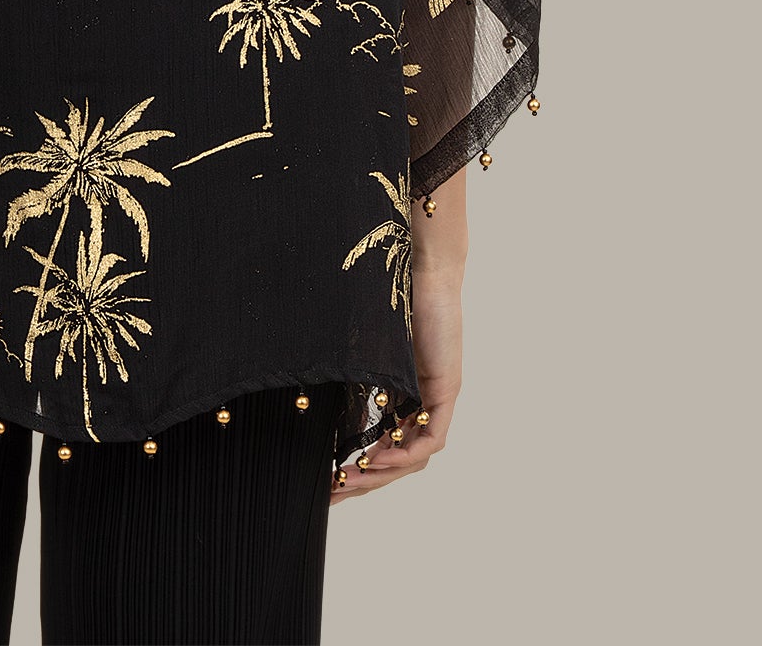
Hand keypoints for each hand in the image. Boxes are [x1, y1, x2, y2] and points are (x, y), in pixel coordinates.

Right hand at [331, 259, 462, 502]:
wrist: (418, 266)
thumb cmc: (388, 297)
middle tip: (335, 493)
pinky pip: (430, 438)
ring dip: (382, 472)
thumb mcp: (366, 347)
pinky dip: (404, 453)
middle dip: (366, 480)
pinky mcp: (446, 388)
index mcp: (404, 394)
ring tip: (351, 480)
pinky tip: (377, 457)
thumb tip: (315, 395)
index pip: (386, 444)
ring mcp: (438, 398)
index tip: (331, 480)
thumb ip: (355, 375)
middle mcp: (424, 402)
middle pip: (400, 459)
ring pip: (415, 455)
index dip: (361, 467)